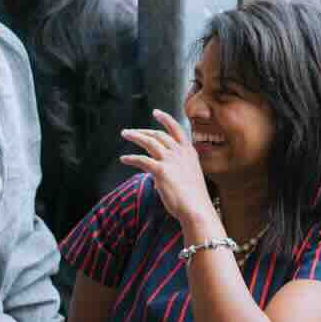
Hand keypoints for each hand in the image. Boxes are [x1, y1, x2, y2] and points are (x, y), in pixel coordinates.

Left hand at [120, 111, 212, 232]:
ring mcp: (171, 160)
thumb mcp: (189, 177)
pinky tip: (124, 159)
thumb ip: (176, 169)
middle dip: (143, 130)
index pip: (177, 130)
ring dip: (135, 136)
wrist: (196, 209)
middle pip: (159, 134)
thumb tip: (157, 172)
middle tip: (131, 131)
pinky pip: (141, 160)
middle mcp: (180, 153)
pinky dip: (131, 158)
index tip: (156, 112)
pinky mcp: (161, 170)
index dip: (166, 119)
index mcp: (190, 153)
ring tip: (125, 134)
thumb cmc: (194, 198)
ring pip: (149, 141)